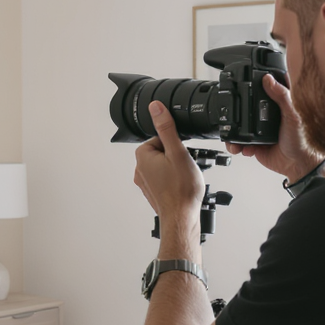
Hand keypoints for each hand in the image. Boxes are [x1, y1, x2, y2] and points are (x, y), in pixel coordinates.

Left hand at [134, 101, 204, 249]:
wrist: (182, 217)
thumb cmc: (182, 189)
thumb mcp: (177, 152)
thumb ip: (167, 128)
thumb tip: (156, 107)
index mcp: (142, 156)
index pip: (161, 138)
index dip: (175, 145)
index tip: (181, 155)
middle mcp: (139, 170)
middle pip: (163, 151)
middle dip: (176, 157)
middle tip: (184, 169)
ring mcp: (145, 183)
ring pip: (165, 166)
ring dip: (176, 170)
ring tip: (183, 180)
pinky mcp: (153, 193)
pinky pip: (165, 180)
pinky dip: (174, 182)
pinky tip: (181, 188)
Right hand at [225, 74, 324, 181]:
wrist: (297, 165)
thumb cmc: (303, 140)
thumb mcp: (293, 114)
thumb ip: (282, 96)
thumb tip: (269, 79)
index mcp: (279, 104)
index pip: (265, 88)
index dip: (255, 82)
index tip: (245, 79)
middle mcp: (268, 115)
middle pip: (247, 106)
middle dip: (237, 109)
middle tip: (234, 113)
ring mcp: (259, 129)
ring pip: (240, 124)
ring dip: (234, 130)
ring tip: (236, 136)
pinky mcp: (254, 143)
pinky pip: (239, 142)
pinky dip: (237, 145)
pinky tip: (244, 147)